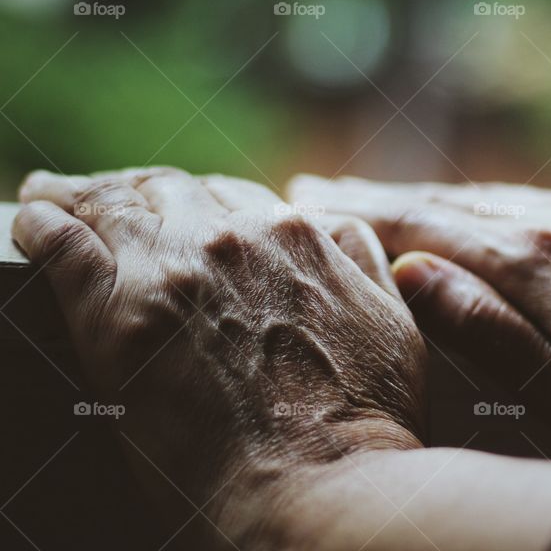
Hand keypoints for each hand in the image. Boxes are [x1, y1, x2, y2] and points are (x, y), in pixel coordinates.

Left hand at [14, 168, 426, 546]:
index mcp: (295, 236)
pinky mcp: (116, 311)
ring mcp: (173, 269)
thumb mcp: (392, 321)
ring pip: (114, 202)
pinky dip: (42, 223)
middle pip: (172, 190)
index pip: (232, 196)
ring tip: (55, 193)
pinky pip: (60, 242)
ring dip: (84, 194)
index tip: (181, 211)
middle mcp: (233, 237)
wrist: (317, 481)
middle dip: (143, 191)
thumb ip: (362, 259)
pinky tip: (33, 216)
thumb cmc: (363, 419)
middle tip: (115, 198)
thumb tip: (331, 223)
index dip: (201, 203)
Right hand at [286, 177, 550, 451]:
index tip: (307, 198)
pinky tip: (484, 211)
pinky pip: (548, 200)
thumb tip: (411, 271)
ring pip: (498, 197)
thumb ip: (483, 329)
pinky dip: (500, 204)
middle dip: (385, 196)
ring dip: (439, 199)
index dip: (360, 213)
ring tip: (390, 200)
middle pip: (451, 201)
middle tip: (324, 191)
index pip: (420, 226)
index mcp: (530, 263)